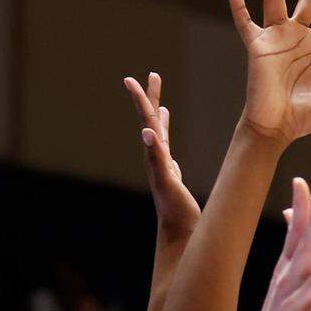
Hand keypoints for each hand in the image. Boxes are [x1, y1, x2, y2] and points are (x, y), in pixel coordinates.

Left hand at [124, 72, 200, 239]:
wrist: (180, 235)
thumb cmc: (175, 212)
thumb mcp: (166, 182)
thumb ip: (157, 158)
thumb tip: (146, 133)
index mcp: (154, 156)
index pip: (146, 122)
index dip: (140, 100)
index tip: (130, 79)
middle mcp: (156, 158)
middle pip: (151, 121)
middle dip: (151, 98)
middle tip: (152, 75)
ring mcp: (162, 166)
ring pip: (158, 133)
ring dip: (158, 114)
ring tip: (159, 98)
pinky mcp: (170, 174)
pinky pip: (166, 148)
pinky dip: (165, 135)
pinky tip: (163, 133)